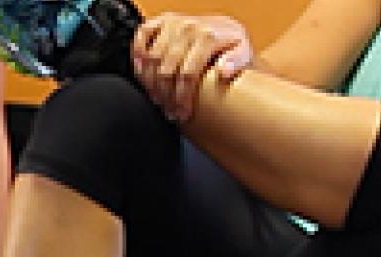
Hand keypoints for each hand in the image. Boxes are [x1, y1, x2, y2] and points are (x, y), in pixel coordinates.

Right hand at [131, 13, 253, 121]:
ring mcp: (172, 22)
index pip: (188, 73)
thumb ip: (237, 61)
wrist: (225, 26)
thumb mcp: (244, 52)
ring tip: (156, 98)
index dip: (182, 96)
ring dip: (150, 82)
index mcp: (208, 36)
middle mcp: (188, 27)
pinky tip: (140, 71)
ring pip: (152, 57)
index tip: (182, 112)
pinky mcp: (161, 20)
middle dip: (165, 95)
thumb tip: (224, 71)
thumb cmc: (232, 43)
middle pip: (166, 68)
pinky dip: (137, 53)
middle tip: (168, 110)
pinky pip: (142, 35)